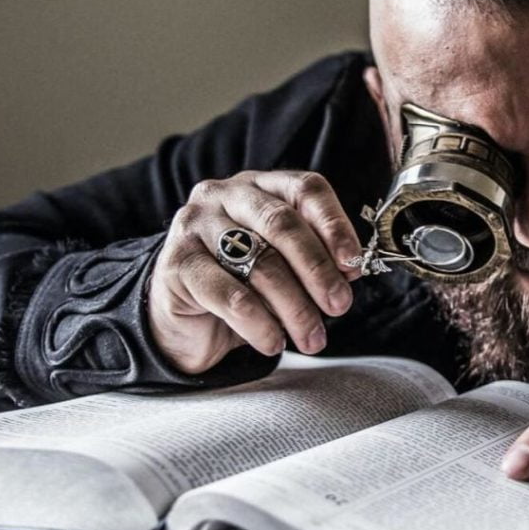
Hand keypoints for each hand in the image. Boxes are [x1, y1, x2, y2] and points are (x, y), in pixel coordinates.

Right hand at [147, 170, 361, 373]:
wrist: (185, 320)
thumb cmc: (243, 284)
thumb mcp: (285, 266)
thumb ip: (315, 259)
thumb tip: (350, 272)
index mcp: (261, 186)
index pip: (305, 189)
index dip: (335, 225)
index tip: (353, 265)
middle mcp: (224, 195)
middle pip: (283, 223)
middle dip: (317, 270)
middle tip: (339, 306)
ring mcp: (194, 226)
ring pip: (259, 262)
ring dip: (294, 307)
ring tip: (312, 338)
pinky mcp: (175, 264)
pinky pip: (228, 296)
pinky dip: (259, 324)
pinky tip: (274, 343)